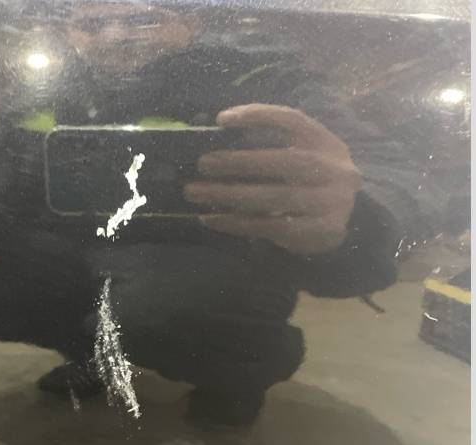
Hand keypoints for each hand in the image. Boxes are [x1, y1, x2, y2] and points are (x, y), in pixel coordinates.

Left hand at [184, 104, 361, 254]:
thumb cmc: (309, 181)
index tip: (221, 119)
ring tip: (195, 192)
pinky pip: (270, 226)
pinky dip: (236, 222)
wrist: (348, 221)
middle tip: (203, 163)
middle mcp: (334, 169)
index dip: (258, 115)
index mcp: (326, 142)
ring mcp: (331, 202)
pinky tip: (210, 219)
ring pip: (273, 197)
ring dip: (229, 195)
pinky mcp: (319, 231)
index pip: (293, 120)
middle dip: (238, 162)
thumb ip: (270, 144)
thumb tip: (216, 131)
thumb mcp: (302, 154)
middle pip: (283, 162)